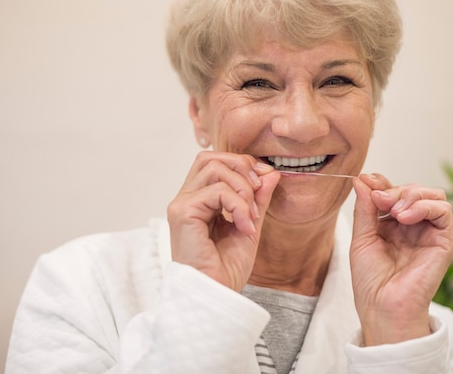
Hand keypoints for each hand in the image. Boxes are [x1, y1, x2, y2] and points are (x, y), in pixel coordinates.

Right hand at [167, 151, 280, 291]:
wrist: (216, 295)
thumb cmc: (226, 269)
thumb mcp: (250, 226)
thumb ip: (257, 199)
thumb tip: (270, 173)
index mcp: (199, 201)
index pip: (215, 162)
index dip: (242, 164)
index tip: (265, 181)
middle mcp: (186, 199)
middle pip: (210, 158)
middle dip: (241, 166)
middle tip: (258, 191)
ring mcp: (181, 205)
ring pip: (213, 168)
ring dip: (242, 188)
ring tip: (251, 216)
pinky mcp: (182, 213)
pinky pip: (217, 191)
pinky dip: (238, 205)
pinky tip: (245, 227)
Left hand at [350, 173, 452, 344]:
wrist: (381, 306)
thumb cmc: (371, 280)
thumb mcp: (362, 237)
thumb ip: (365, 208)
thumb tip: (362, 179)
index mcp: (393, 224)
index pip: (394, 192)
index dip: (382, 183)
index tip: (366, 180)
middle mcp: (413, 226)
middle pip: (413, 190)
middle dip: (394, 189)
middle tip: (378, 199)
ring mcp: (429, 233)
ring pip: (432, 195)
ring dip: (410, 194)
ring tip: (393, 209)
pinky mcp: (444, 241)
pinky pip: (443, 210)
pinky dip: (424, 205)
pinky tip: (405, 216)